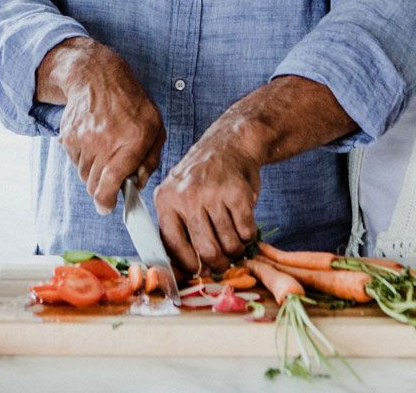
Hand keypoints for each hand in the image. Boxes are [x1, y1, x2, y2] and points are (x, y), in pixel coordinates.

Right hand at [40, 39, 164, 213]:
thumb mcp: (155, 126)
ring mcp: (84, 138)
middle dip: (102, 189)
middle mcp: (107, 139)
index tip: (107, 207)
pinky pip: (74, 161)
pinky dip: (83, 158)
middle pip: (94, 185)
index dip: (106, 201)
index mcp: (134, 138)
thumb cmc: (131, 103)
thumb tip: (137, 184)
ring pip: (83, 175)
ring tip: (104, 150)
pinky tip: (93, 140)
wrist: (97, 76)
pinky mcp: (68, 136)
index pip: (111, 181)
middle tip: (110, 179)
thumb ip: (151, 159)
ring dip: (93, 172)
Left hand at [152, 123, 261, 274]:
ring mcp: (212, 193)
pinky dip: (249, 235)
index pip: (173, 246)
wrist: (230, 143)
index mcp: (166, 200)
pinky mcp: (237, 193)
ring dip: (236, 249)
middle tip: (224, 263)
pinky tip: (244, 225)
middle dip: (218, 263)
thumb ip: (177, 228)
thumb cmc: (203, 177)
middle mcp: (186, 196)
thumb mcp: (178, 194)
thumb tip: (181, 271)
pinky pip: (246, 231)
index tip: (200, 271)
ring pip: (228, 243)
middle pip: (205, 250)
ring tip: (235, 241)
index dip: (189, 266)